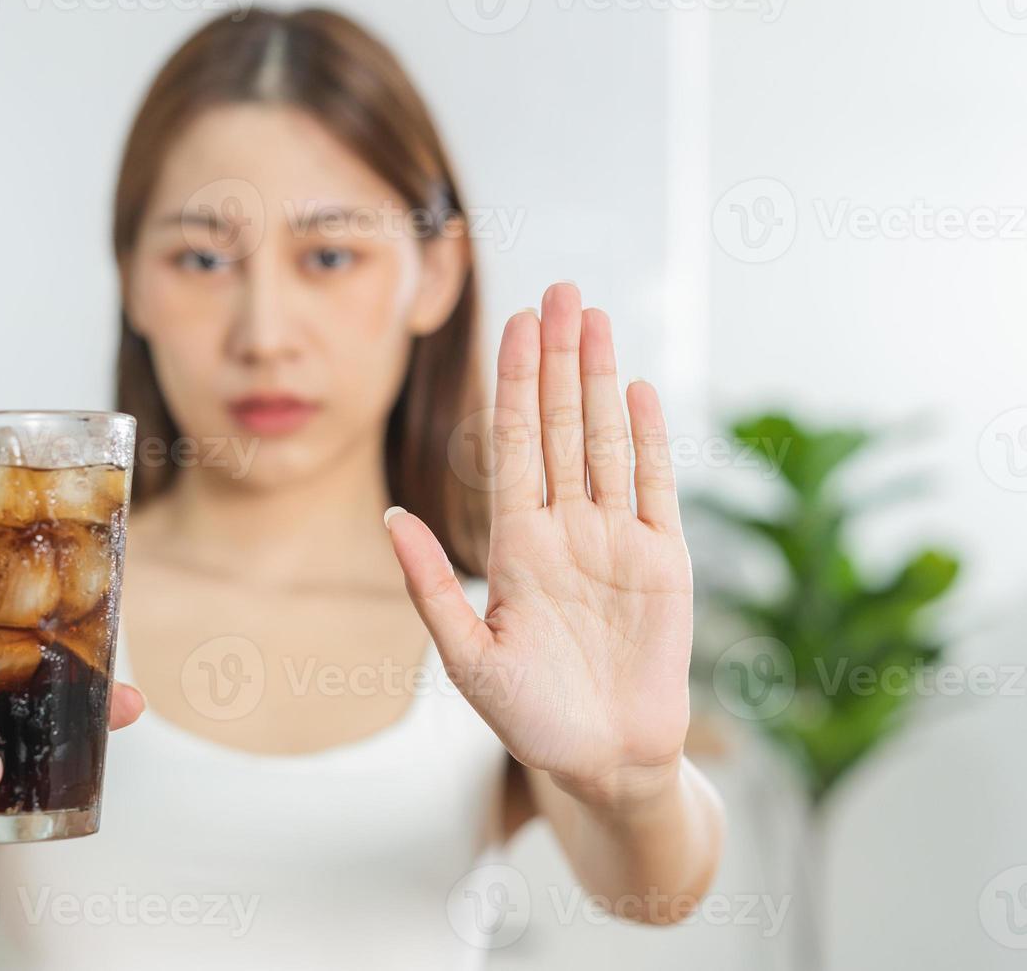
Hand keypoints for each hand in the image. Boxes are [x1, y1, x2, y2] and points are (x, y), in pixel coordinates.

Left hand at [388, 282, 692, 806]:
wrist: (604, 762)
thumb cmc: (528, 717)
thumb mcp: (467, 655)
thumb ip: (431, 584)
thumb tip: (389, 514)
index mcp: (514, 544)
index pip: (511, 445)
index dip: (513, 383)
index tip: (515, 324)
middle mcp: (563, 528)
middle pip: (557, 425)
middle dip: (557, 358)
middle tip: (559, 290)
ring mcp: (615, 538)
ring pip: (603, 441)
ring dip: (599, 380)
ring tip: (595, 317)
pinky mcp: (663, 560)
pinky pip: (655, 486)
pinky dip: (648, 439)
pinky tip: (637, 389)